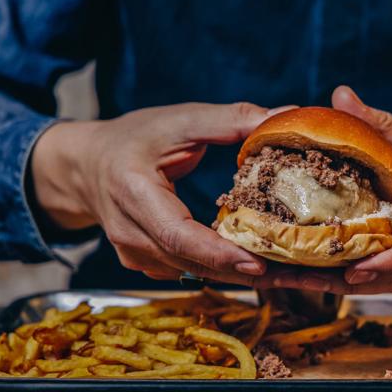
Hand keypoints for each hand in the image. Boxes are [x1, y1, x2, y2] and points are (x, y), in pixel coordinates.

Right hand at [32, 102, 290, 282]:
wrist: (87, 167)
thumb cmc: (132, 138)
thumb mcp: (178, 120)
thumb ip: (229, 120)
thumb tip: (284, 114)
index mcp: (133, 194)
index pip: (177, 234)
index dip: (218, 252)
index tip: (259, 263)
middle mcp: (131, 235)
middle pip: (193, 263)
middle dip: (250, 272)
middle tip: (304, 277)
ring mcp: (136, 256)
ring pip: (197, 273)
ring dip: (247, 277)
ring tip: (299, 277)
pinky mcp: (147, 264)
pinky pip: (191, 272)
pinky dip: (228, 271)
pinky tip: (267, 267)